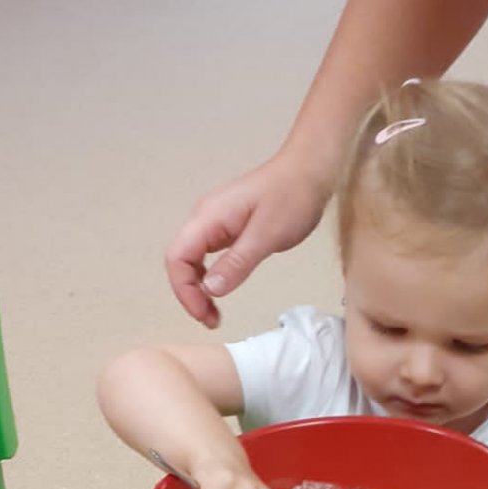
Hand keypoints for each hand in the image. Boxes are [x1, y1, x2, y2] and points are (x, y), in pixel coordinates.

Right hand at [166, 149, 333, 326]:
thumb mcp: (267, 235)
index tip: (204, 313)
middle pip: (180, 261)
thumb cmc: (292, 195)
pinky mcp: (229, 225)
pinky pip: (209, 254)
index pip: (177, 258)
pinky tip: (225, 288)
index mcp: (208, 217)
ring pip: (193, 259)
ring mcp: (216, 221)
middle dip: (190, 294)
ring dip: (199, 288)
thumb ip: (236, 262)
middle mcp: (205, 217)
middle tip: (212, 319)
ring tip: (215, 312)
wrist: (310, 169)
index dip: (184, 291)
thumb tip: (209, 289)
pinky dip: (212, 276)